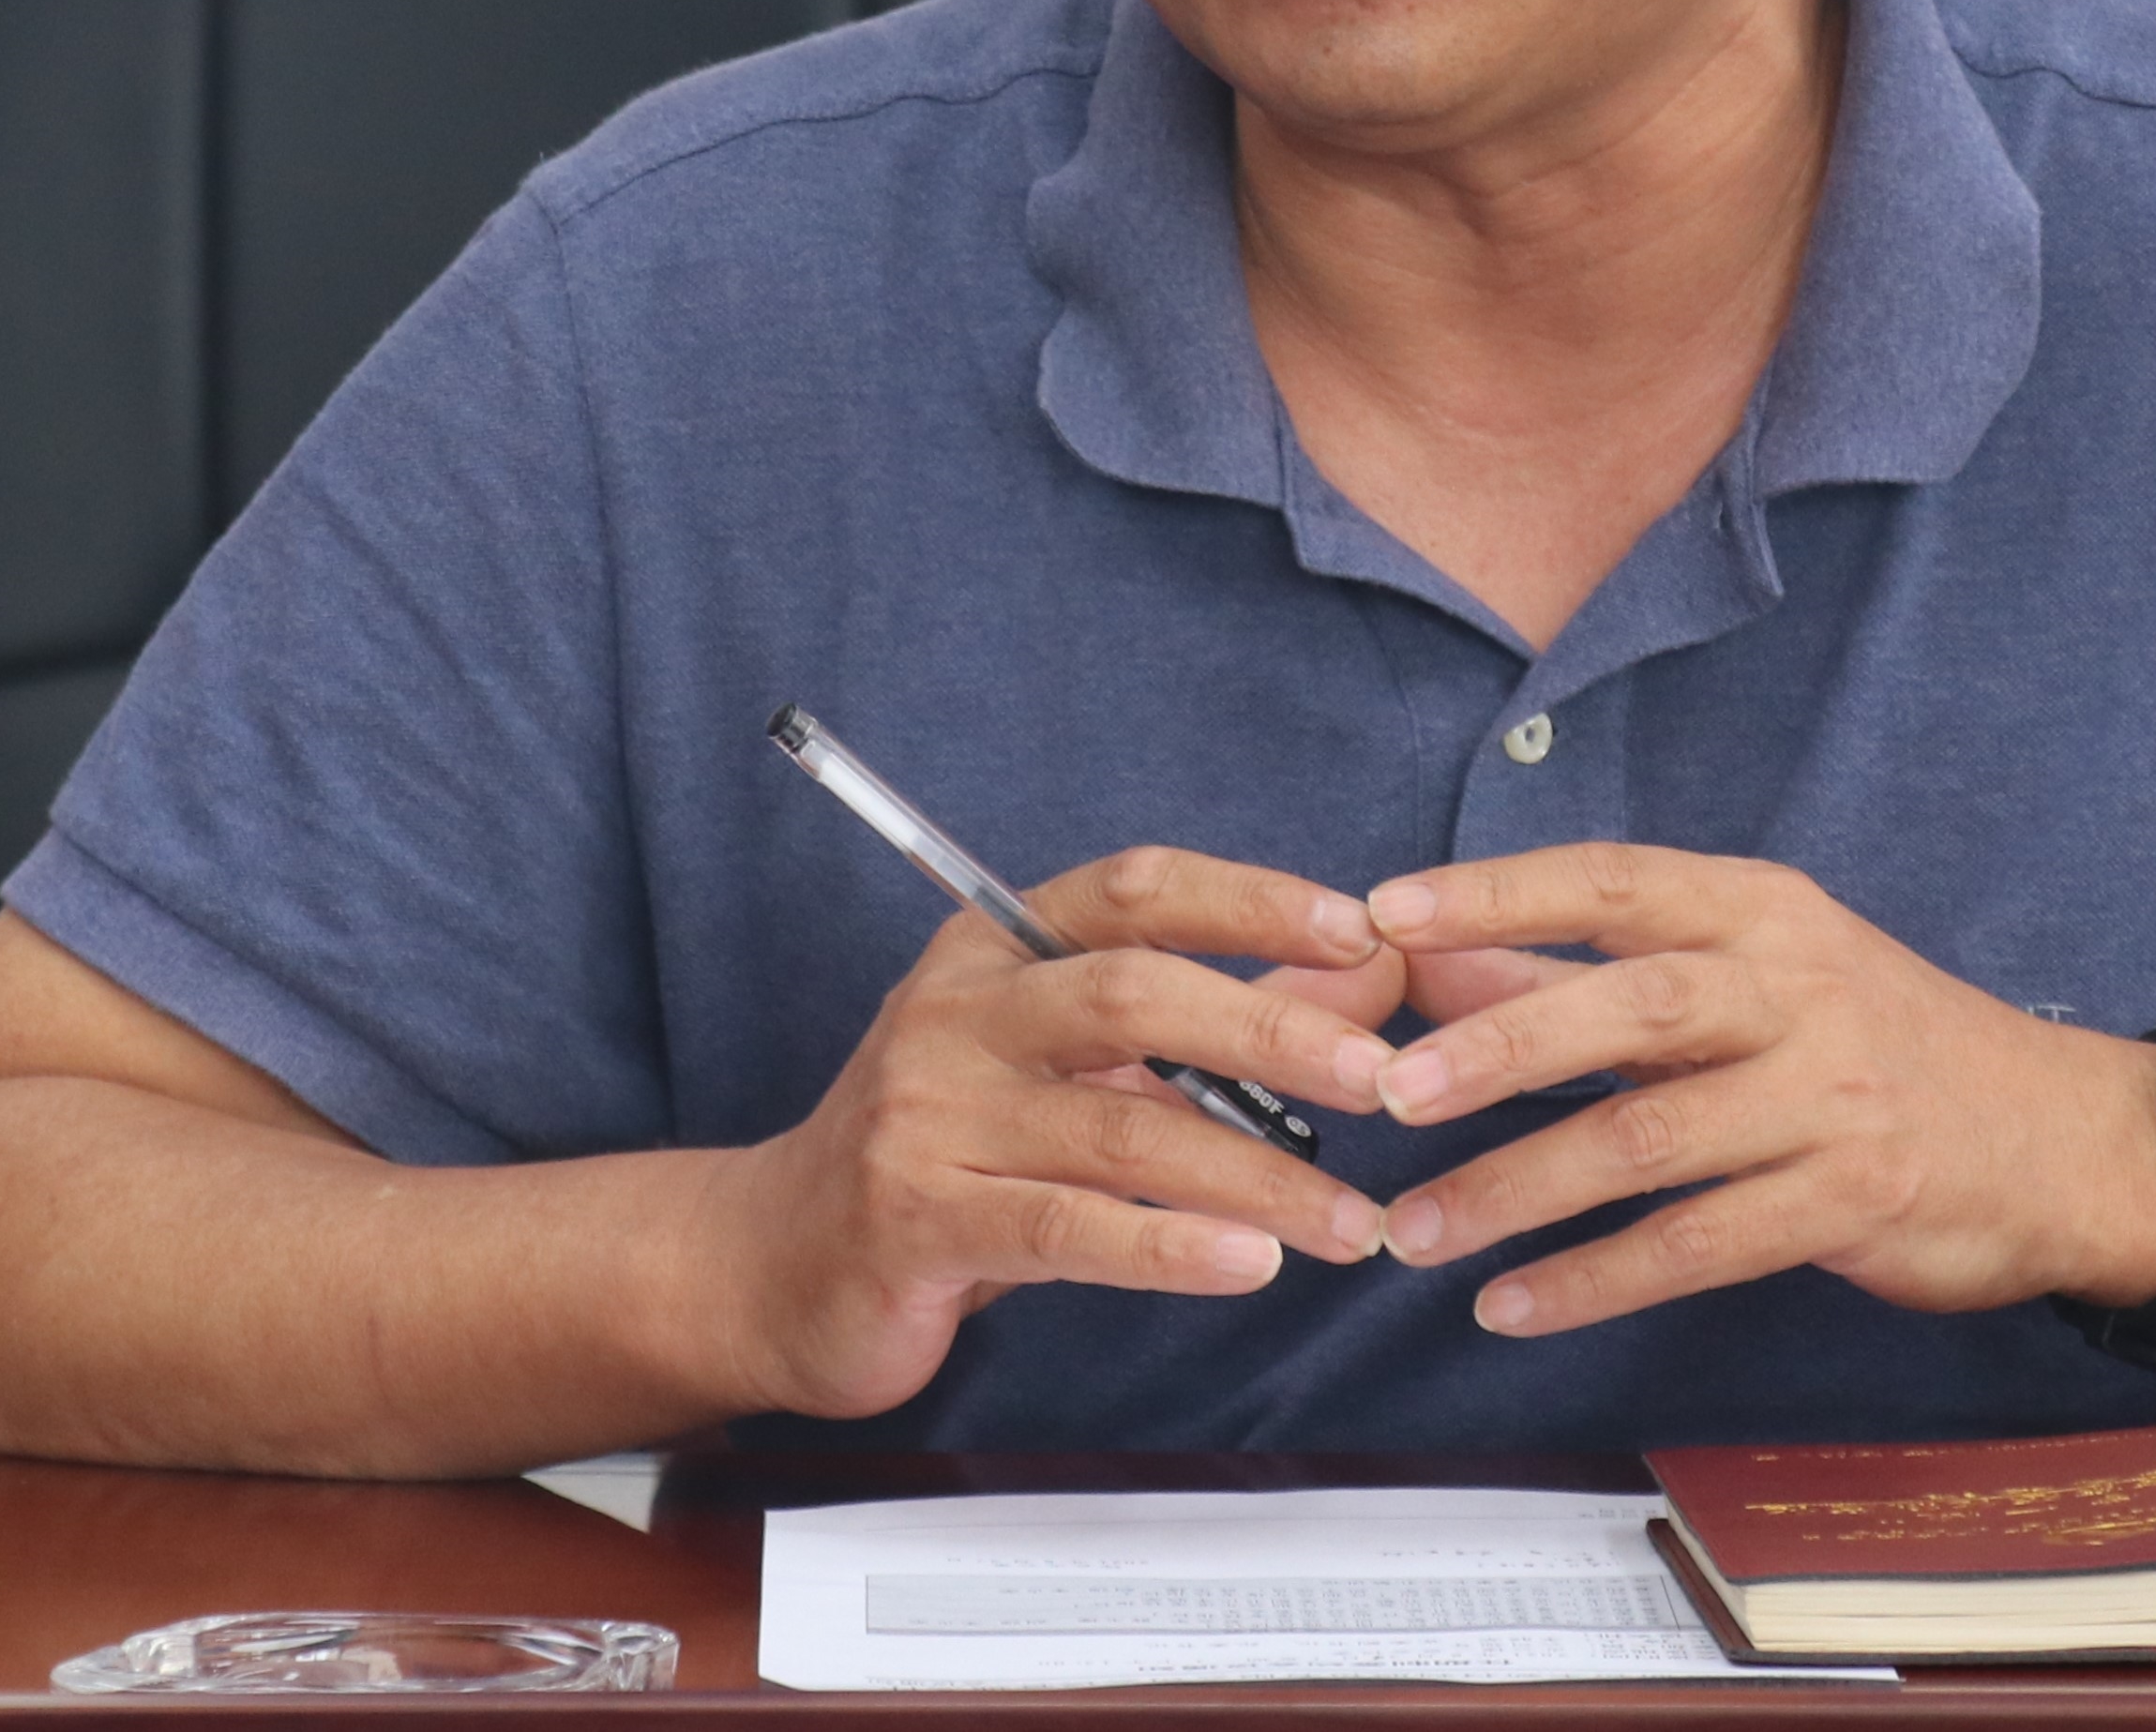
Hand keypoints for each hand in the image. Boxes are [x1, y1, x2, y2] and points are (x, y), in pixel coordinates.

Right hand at [707, 850, 1400, 1418]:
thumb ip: (1211, 1026)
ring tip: (1353, 1224)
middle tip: (1381, 1083)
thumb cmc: (951, 1153)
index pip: (1134, 889)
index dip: (1250, 901)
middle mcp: (957, 1013)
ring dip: (1255, 1178)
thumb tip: (1369, 977)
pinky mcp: (918, 1221)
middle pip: (1131, 993)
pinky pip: (1069, 1230)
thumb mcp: (1074, 1068)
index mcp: (996, 948)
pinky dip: (1171, 1248)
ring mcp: (929, 1116)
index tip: (1361, 929)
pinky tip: (1250, 1264)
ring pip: (1118, 1132)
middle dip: (1270, 1033)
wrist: (773, 1261)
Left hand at [1356, 844, 2155, 1337]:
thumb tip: (1434, 963)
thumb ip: (1593, 977)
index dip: (1498, 894)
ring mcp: (1833, 1094)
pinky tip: (1517, 1304)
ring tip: (1419, 1231)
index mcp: (1763, 913)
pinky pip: (1698, 1243)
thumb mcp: (1754, 982)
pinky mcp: (1852, 1199)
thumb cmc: (1879, 1045)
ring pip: (1652, 1138)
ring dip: (1521, 1190)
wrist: (2061, 1141)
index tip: (1387, 911)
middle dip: (1500, 1044)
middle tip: (1391, 1091)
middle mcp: (1798, 988)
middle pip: (1632, 1003)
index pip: (1614, 880)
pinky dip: (1596, 1279)